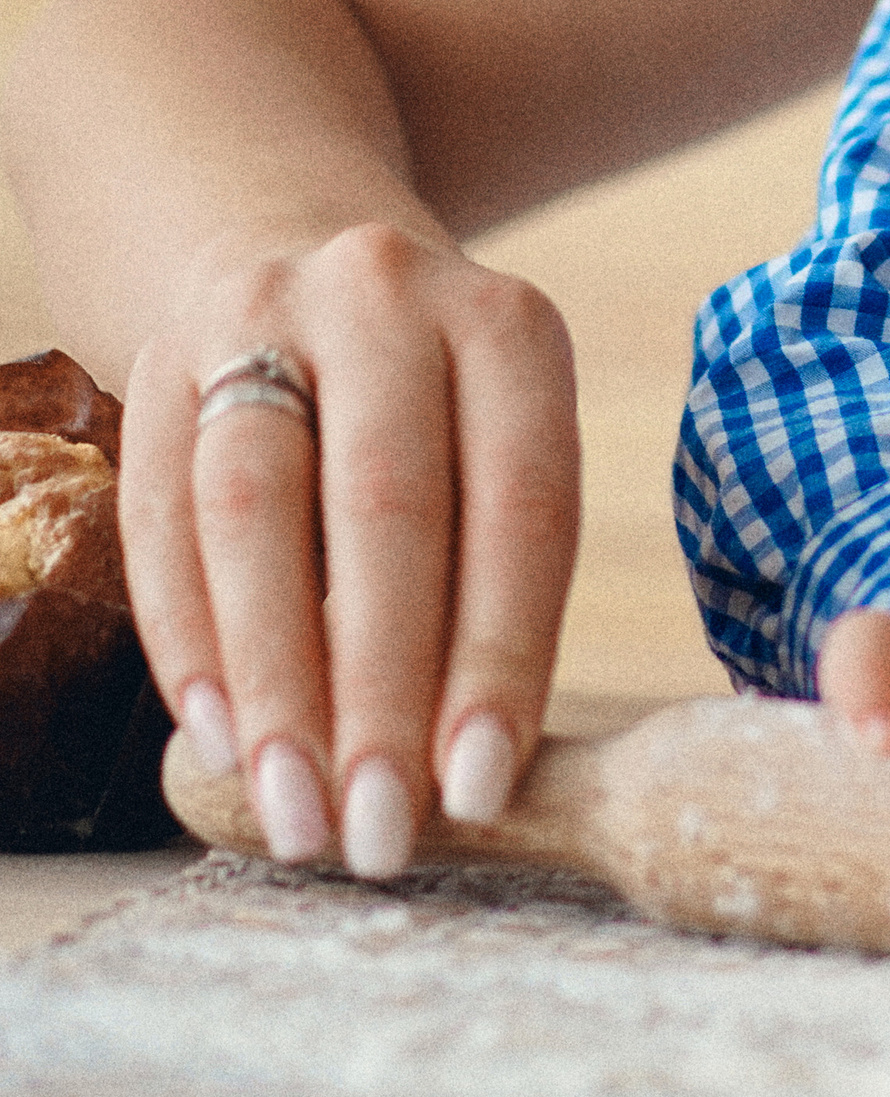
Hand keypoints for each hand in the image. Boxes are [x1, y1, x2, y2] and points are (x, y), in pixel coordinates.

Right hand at [119, 220, 579, 878]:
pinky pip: (161, 514)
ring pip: (255, 509)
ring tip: (295, 813)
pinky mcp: (162, 360)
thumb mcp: (499, 445)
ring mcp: (263, 317)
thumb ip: (493, 581)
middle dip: (381, 689)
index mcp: (509, 325)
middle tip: (378, 830)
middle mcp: (386, 298)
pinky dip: (190, 639)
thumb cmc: (434, 409)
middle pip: (385, 505)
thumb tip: (465, 773)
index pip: (521, 501)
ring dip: (275, 683)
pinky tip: (217, 739)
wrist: (299, 265)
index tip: (478, 787)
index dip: (501, 652)